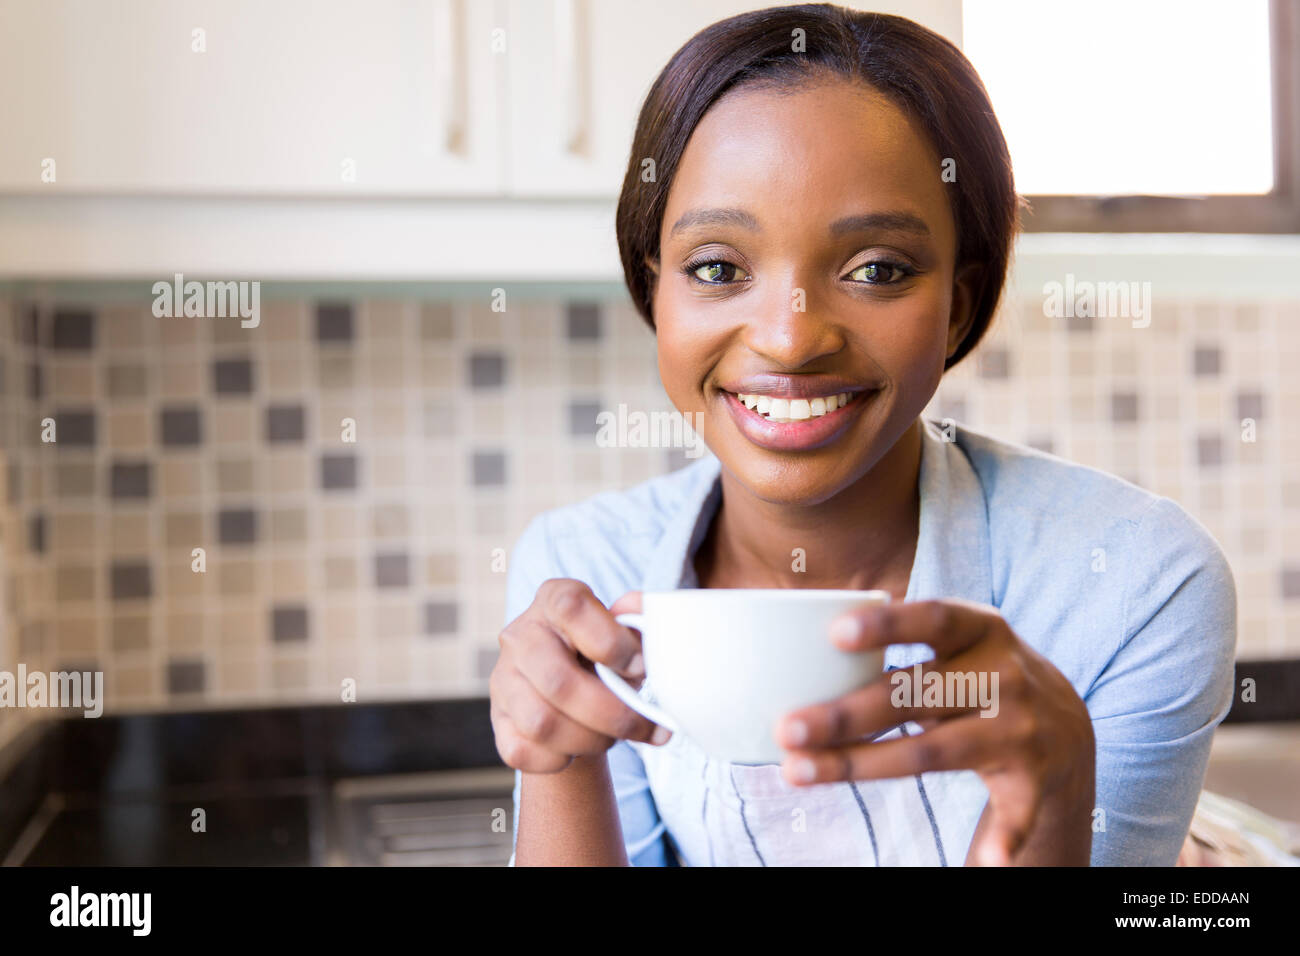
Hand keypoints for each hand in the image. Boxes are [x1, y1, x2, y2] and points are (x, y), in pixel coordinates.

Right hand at [490, 582, 670, 772]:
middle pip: (558, 681)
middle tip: (644, 725)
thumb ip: (638, 625)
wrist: (574, 691)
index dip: (611, 642)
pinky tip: (581, 747)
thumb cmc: (604, 655)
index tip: (640, 667)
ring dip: (591, 739)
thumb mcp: (625, 633)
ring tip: (613, 736)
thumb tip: (638, 620)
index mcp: (553, 600)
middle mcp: (520, 635)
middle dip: (612, 714)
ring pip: (542, 724)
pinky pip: (525, 752)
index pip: (571, 608)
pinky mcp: (498, 720)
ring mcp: (503, 678)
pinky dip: (563, 758)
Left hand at [774, 598, 1095, 865]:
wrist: (1066, 724)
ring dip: (863, 766)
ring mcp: (1020, 730)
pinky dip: (1001, 838)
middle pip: (913, 696)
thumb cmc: (977, 673)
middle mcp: (1004, 676)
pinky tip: (982, 859)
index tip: (835, 634)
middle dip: (845, 714)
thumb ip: (898, 641)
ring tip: (801, 773)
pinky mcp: (1033, 780)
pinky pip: (1012, 813)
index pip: (934, 620)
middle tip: (786, 728)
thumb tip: (805, 648)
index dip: (887, 625)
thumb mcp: (954, 643)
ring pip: (931, 752)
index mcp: (981, 629)